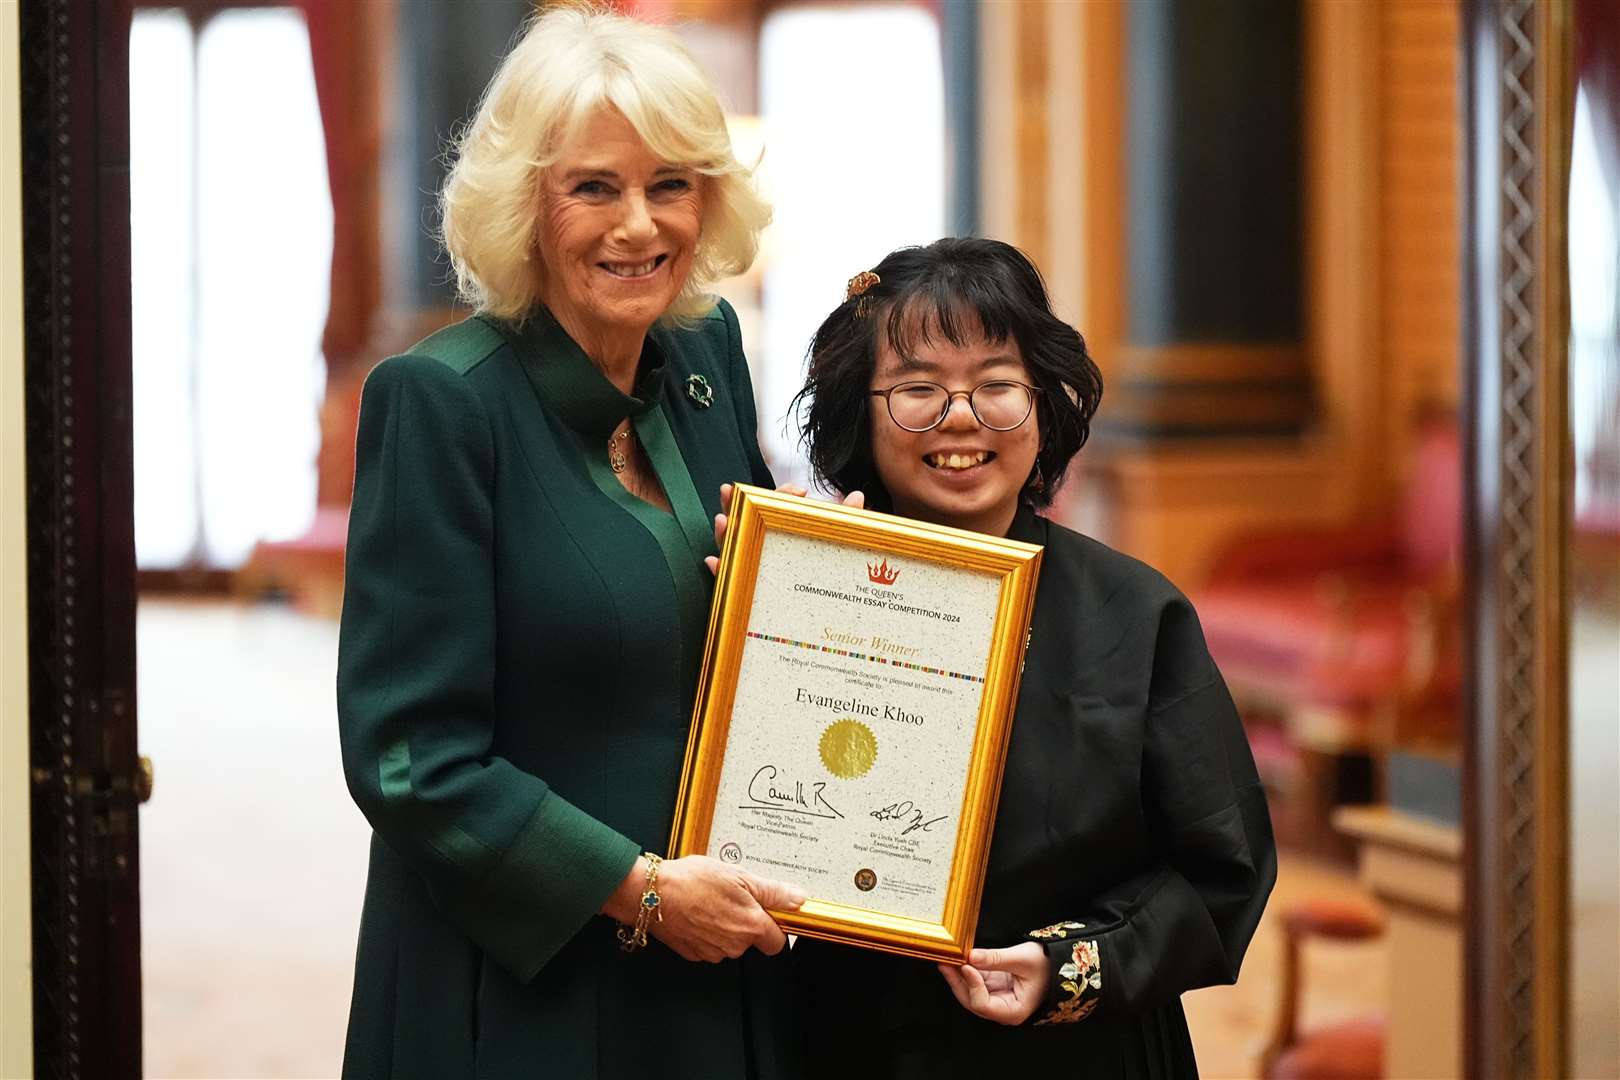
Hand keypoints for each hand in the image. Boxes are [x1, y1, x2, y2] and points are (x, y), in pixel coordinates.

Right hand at [602, 854, 805, 961]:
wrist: (652, 893)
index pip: (777, 941)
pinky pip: (708, 945)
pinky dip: (705, 931)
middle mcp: (734, 946)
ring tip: (709, 900)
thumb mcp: (739, 876)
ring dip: (724, 926)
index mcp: (750, 926)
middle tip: (731, 896)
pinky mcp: (693, 953)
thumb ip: (772, 892)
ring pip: (729, 943)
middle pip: (751, 940)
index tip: (766, 910)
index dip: (774, 924)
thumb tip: (797, 899)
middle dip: (745, 921)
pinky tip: (696, 911)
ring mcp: (712, 952)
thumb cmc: (692, 880)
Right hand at [706, 482, 866, 574]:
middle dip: (734, 505)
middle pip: (744, 521)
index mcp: (785, 529)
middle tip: (728, 491)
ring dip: (724, 533)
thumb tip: (858, 497)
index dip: (784, 494)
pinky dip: (720, 570)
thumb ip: (846, 522)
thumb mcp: (838, 544)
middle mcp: (764, 543)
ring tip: (722, 521)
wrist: (829, 611)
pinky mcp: (748, 589)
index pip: (779, 505)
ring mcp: (753, 564)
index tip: (800, 491)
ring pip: (732, 546)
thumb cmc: (829, 569)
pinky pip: (729, 579)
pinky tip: (715, 563)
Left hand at [937, 942, 1049, 1024]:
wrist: (1059, 964)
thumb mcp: (1023, 959)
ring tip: (949, 958)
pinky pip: (976, 982)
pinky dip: (967, 971)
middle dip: (958, 982)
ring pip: (971, 992)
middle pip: (972, 1001)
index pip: (984, 1005)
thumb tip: (971, 956)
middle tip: (946, 961)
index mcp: (1014, 1011)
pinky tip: (958, 958)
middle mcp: (1003, 1009)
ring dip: (959, 976)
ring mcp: (997, 998)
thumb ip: (996, 959)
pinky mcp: (994, 987)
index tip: (967, 966)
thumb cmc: (1048, 966)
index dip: (972, 986)